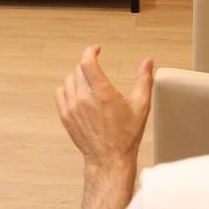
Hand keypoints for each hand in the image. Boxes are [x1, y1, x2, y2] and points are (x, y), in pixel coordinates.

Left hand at [56, 45, 154, 169]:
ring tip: (90, 85)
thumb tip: (147, 62)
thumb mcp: (141, 106)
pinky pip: (60, 92)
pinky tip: (78, 94)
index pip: (87, 62)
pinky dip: (67, 89)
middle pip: (79, 69)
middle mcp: (84, 98)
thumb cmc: (126, 135)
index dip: (91, 51)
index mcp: (103, 94)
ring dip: (78, 78)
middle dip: (89, 67)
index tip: (96, 49)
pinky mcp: (65, 116)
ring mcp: (72, 107)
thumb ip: (144, 80)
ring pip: (69, 80)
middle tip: (98, 73)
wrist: (109, 158)